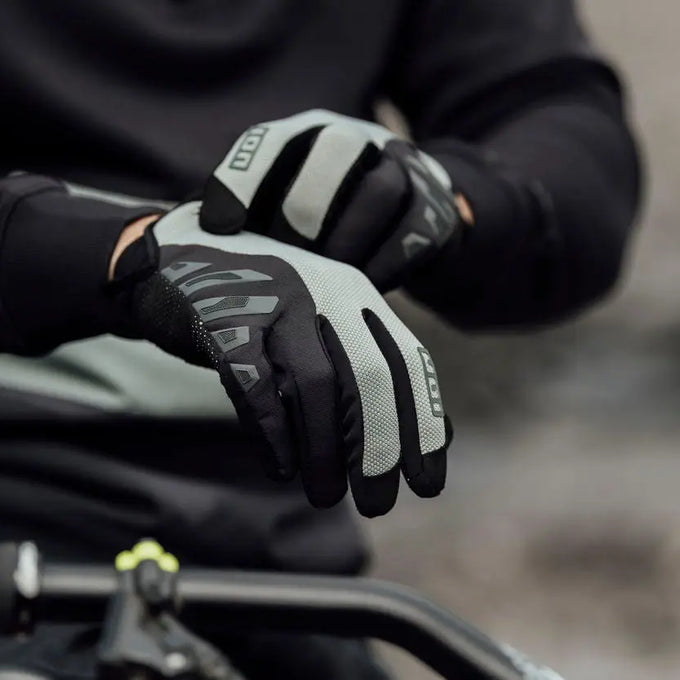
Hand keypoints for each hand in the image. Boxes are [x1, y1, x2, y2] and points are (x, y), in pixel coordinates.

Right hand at [111, 202, 451, 516]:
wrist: (176, 266)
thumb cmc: (260, 312)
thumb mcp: (321, 328)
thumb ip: (367, 368)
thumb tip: (436, 435)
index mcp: (355, 294)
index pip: (407, 362)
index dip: (423, 424)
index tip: (427, 482)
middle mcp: (324, 290)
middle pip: (370, 376)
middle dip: (380, 448)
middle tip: (378, 504)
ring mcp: (273, 300)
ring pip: (315, 384)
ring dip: (324, 451)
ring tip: (325, 495)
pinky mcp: (223, 319)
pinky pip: (255, 385)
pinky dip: (272, 432)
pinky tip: (280, 467)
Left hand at [200, 110, 467, 291]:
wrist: (410, 222)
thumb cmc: (329, 225)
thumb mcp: (286, 213)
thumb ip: (251, 225)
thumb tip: (194, 254)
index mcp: (308, 135)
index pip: (270, 140)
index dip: (241, 181)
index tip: (217, 229)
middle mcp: (356, 139)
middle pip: (334, 147)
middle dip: (304, 207)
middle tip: (285, 257)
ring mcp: (402, 168)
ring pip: (379, 191)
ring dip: (347, 243)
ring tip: (323, 282)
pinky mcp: (434, 208)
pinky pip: (411, 231)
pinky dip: (382, 265)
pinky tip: (360, 288)